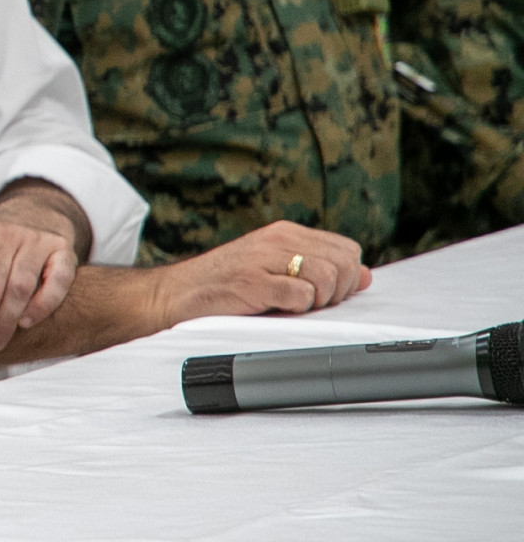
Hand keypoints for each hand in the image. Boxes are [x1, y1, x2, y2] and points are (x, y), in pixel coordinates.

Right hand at [157, 221, 370, 323]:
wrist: (175, 295)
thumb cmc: (224, 286)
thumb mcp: (275, 270)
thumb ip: (318, 269)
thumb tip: (365, 275)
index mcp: (285, 233)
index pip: (347, 249)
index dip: (346, 277)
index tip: (324, 293)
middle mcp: (276, 240)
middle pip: (344, 263)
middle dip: (337, 291)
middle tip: (310, 303)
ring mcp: (263, 259)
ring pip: (327, 277)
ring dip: (316, 301)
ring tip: (292, 307)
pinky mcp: (252, 282)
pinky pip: (300, 296)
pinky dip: (296, 309)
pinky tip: (276, 309)